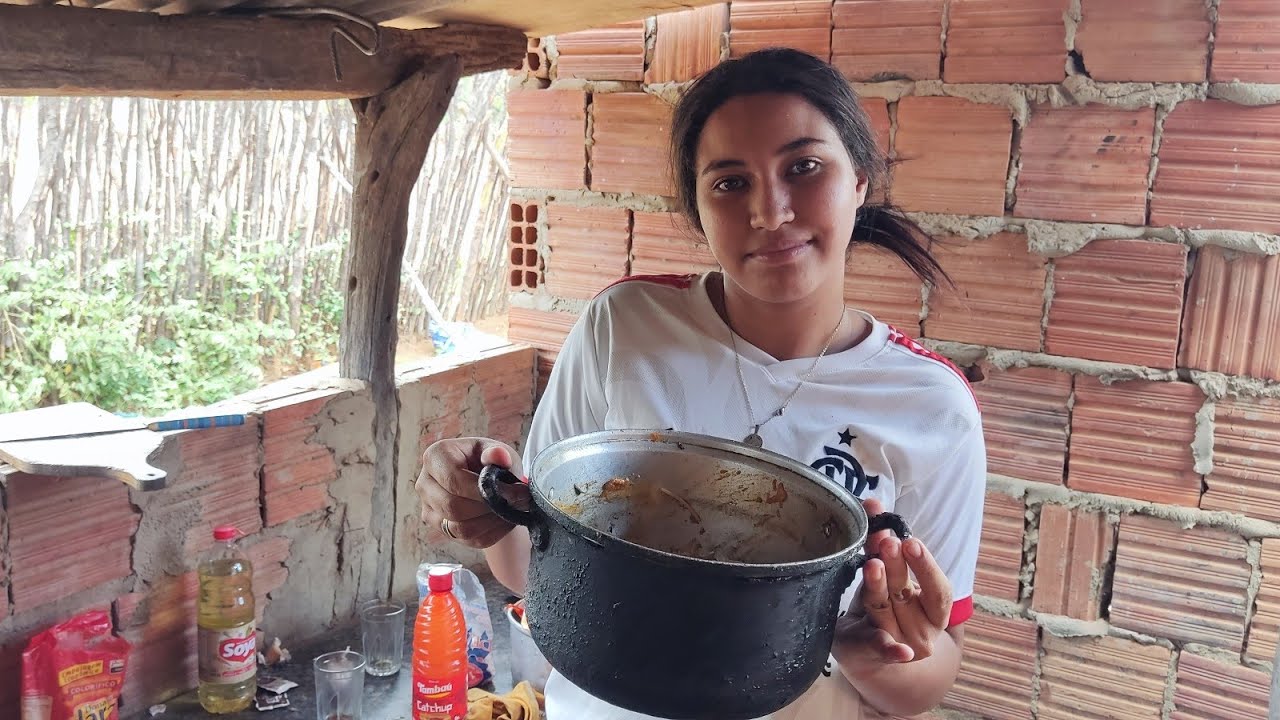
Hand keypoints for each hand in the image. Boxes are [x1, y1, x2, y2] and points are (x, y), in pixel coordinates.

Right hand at [416, 437, 526, 548]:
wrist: (487, 483)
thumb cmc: (490, 462)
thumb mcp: (498, 451)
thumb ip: (498, 453)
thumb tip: (500, 455)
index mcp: (435, 457)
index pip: (453, 480)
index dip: (482, 490)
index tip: (511, 491)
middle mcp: (424, 484)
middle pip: (453, 507)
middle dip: (488, 507)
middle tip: (515, 503)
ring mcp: (429, 509)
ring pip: (460, 528)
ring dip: (490, 522)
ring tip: (509, 510)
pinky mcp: (440, 529)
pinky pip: (467, 539)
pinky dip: (490, 532)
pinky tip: (503, 520)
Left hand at [834, 498, 951, 670]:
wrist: (869, 655)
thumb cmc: (885, 604)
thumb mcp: (886, 572)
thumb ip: (881, 540)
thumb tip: (873, 503)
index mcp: (934, 610)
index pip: (939, 590)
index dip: (925, 566)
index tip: (910, 542)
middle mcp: (921, 631)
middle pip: (907, 595)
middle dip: (896, 567)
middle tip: (886, 542)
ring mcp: (897, 645)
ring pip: (884, 611)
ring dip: (879, 588)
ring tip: (871, 564)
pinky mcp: (869, 655)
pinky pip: (876, 650)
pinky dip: (888, 649)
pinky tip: (900, 652)